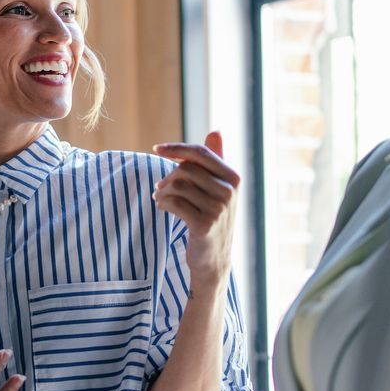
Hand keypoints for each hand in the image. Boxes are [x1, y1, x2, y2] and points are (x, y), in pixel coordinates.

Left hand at [153, 131, 239, 287]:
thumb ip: (215, 160)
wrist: (213, 259)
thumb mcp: (217, 188)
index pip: (200, 153)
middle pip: (187, 169)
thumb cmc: (211, 217)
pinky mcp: (204, 224)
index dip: (176, 148)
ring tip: (159, 198)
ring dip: (162, 191)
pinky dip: (163, 203)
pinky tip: (161, 207)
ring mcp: (218, 208)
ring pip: (179, 185)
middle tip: (159, 187)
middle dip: (168, 176)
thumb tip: (216, 131)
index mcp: (233, 177)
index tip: (156, 148)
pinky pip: (175, 203)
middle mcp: (229, 191)